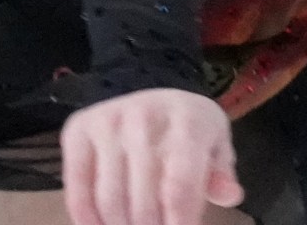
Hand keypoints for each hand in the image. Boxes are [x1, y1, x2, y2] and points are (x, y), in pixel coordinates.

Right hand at [60, 87, 242, 224]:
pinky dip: (86, 218)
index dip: (179, 223)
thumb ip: (221, 174)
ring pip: (110, 200)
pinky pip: (76, 188)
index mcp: (188, 120)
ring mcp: (108, 121)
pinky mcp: (78, 130)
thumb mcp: (215, 145)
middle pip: (144, 202)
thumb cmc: (188, 130)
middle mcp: (145, 116)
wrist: (152, 95)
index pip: (180, 186)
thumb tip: (230, 195)